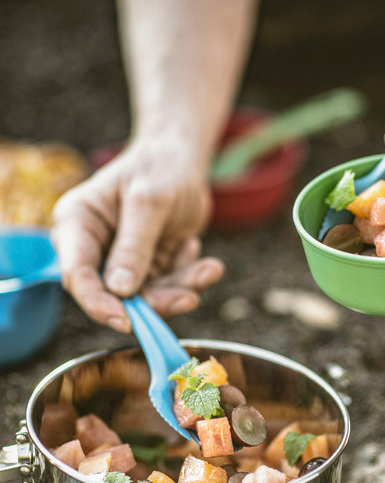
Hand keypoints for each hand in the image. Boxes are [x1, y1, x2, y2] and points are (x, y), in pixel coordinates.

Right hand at [51, 135, 223, 331]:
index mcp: (77, 224)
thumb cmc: (160, 168)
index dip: (97, 302)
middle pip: (115, 293)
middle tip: (189, 299)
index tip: (126, 321)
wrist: (183, 161)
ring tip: (209, 271)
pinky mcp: (149, 266)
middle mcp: (95, 247)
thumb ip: (134, 245)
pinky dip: (190, 277)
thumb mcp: (149, 201)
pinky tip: (204, 259)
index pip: (77, 274)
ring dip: (180, 289)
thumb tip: (120, 290)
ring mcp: (122, 260)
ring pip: (147, 294)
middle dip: (155, 300)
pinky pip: (169, 285)